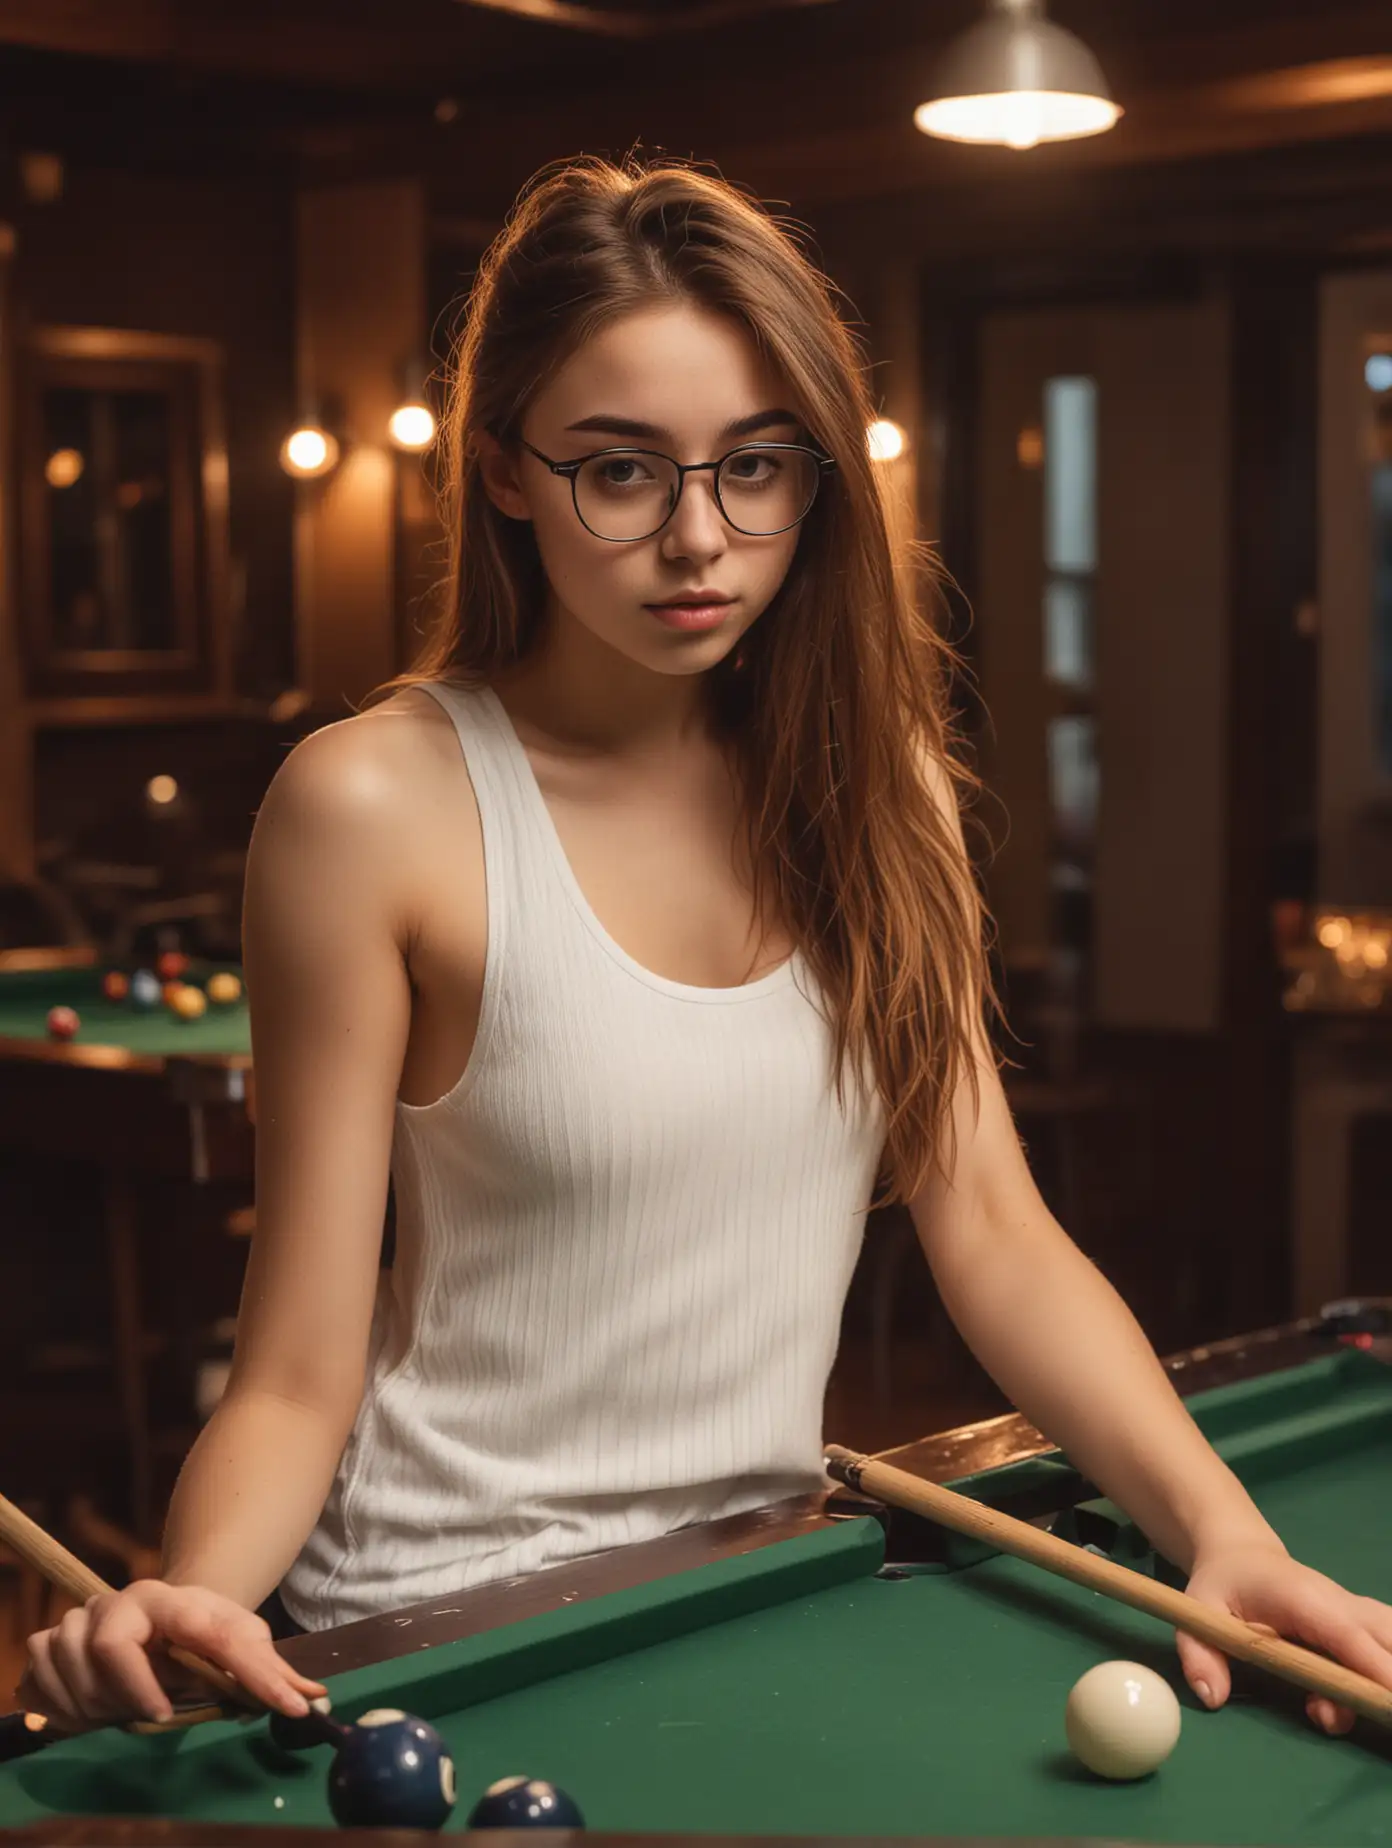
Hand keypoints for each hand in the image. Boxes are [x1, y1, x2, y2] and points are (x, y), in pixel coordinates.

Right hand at [18, 1581, 325, 1731]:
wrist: (164, 1613)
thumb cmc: (204, 1631)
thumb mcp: (241, 1640)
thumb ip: (270, 1672)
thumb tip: (313, 1699)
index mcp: (172, 1598)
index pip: (184, 1630)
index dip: (185, 1676)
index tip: (174, 1717)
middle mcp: (118, 1602)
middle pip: (106, 1647)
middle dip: (129, 1693)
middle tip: (156, 1715)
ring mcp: (79, 1621)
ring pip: (71, 1669)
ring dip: (98, 1707)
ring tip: (128, 1711)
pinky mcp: (47, 1643)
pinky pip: (38, 1681)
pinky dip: (60, 1708)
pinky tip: (88, 1712)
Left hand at [1179, 1541, 1391, 1734]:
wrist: (1242, 1555)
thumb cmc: (1223, 1583)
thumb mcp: (1199, 1611)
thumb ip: (1199, 1654)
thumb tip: (1213, 1697)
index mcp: (1304, 1599)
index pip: (1349, 1637)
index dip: (1377, 1672)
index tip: (1389, 1707)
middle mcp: (1341, 1604)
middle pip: (1388, 1640)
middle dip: (1388, 1683)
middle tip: (1370, 1716)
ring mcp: (1356, 1614)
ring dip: (1384, 1681)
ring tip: (1324, 1709)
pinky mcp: (1362, 1625)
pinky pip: (1388, 1648)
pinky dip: (1383, 1672)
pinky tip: (1341, 1699)